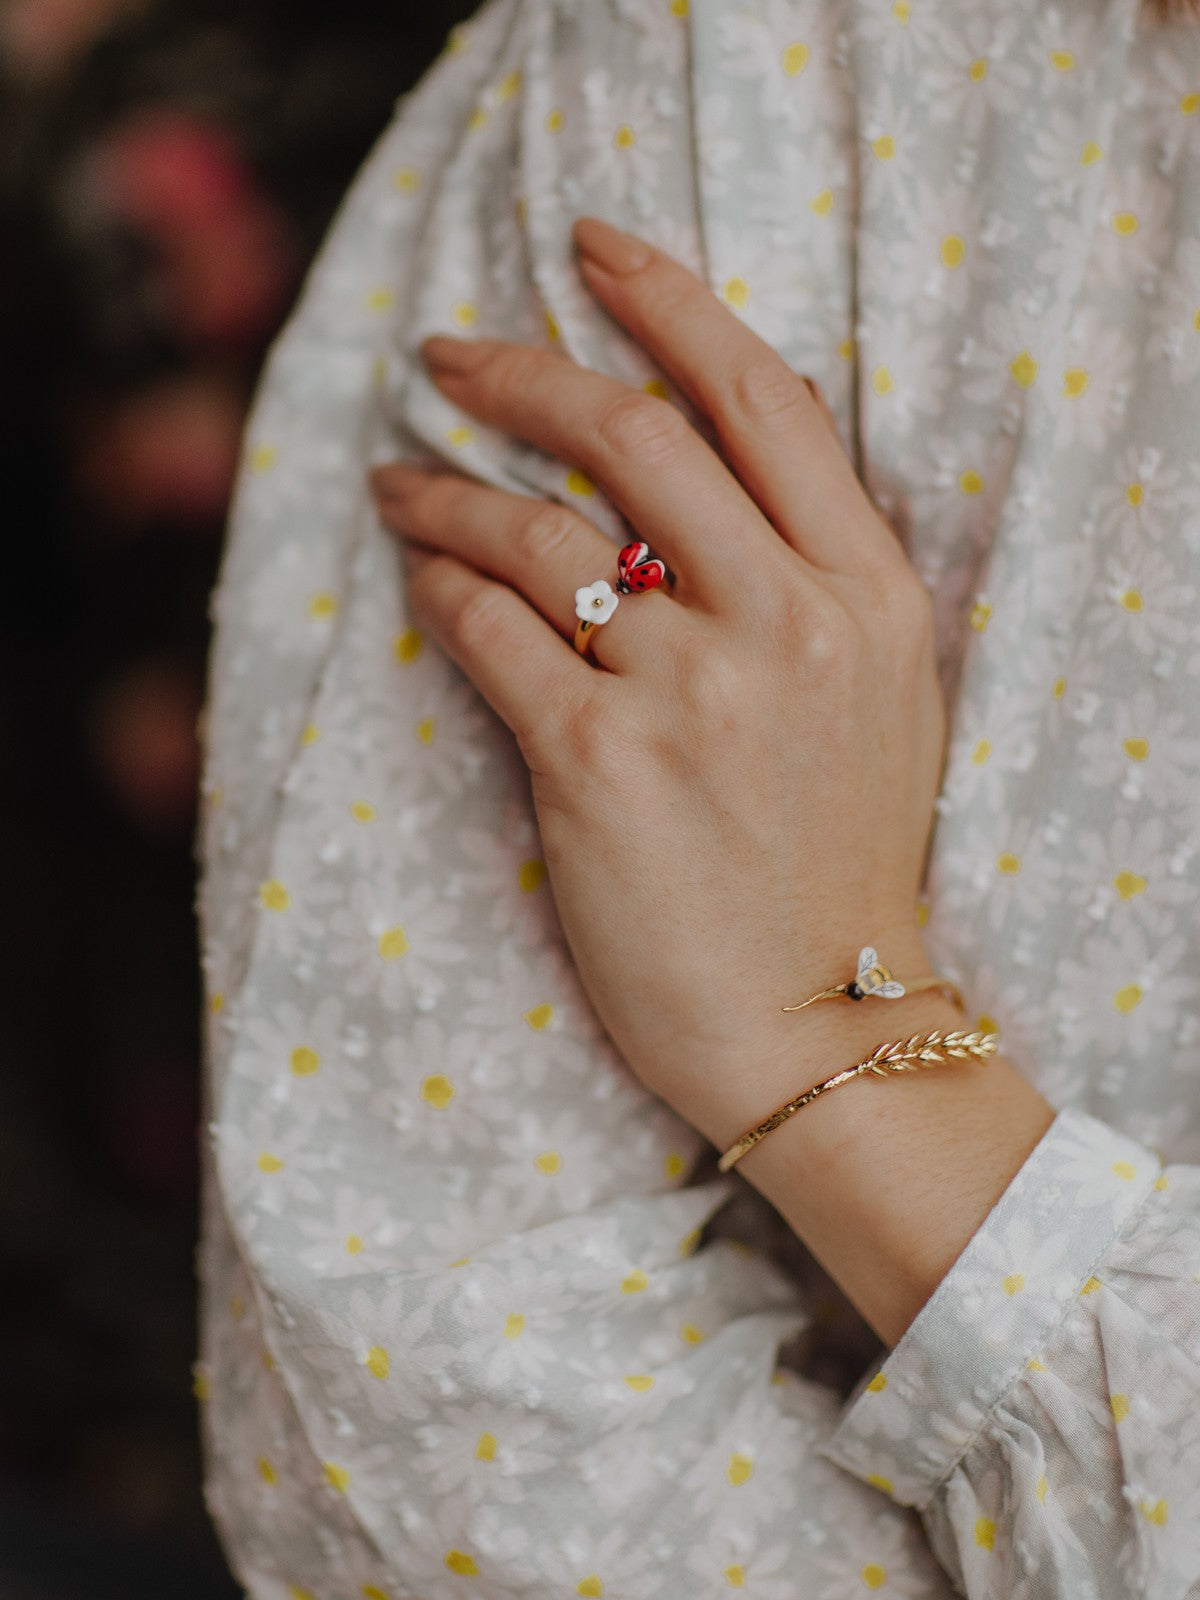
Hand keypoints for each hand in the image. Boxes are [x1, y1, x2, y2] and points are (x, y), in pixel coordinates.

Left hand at [370, 216, 948, 1152]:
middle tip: (445, 355)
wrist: (819, 1021)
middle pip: (633, 432)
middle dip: (519, 369)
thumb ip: (811, 574)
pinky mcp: (600, 764)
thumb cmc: (838, 862)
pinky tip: (420, 579)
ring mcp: (693, 692)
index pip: (760, 398)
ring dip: (447, 488)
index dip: (668, 299)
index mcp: (867, 594)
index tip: (592, 247)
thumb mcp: (877, 698)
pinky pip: (493, 633)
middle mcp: (787, 623)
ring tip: (396, 480)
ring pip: (538, 530)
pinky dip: (442, 590)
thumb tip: (703, 460)